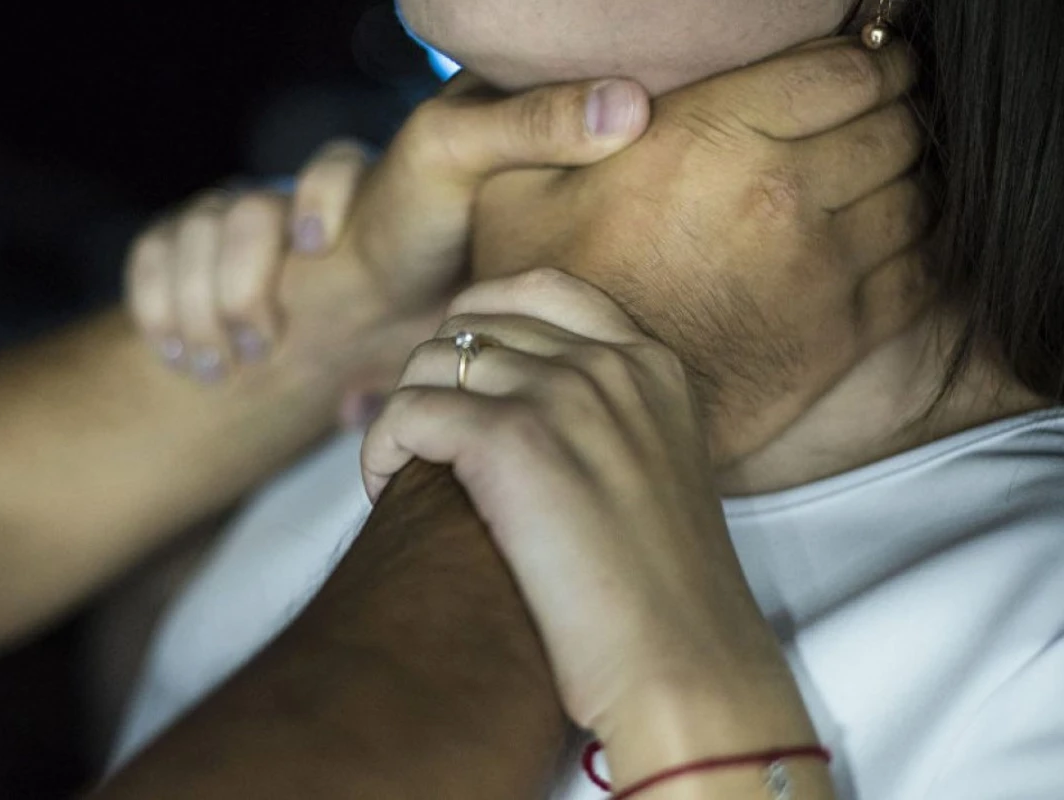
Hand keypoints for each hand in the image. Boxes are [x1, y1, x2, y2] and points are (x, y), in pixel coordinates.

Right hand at [124, 76, 652, 387]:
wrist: (381, 351)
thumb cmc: (443, 269)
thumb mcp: (491, 195)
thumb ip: (541, 133)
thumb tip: (631, 104)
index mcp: (365, 179)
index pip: (320, 171)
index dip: (314, 204)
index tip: (329, 244)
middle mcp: (292, 195)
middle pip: (230, 207)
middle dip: (242, 271)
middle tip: (266, 333)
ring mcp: (244, 227)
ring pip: (187, 237)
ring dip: (202, 304)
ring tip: (228, 362)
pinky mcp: (202, 260)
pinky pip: (150, 262)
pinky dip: (162, 312)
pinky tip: (193, 359)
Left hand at [360, 270, 791, 746]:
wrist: (684, 664)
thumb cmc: (664, 595)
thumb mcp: (654, 471)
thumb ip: (605, 419)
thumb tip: (514, 406)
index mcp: (652, 364)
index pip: (542, 290)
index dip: (479, 316)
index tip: (450, 366)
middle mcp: (608, 365)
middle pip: (473, 324)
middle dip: (431, 375)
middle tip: (421, 437)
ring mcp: (563, 396)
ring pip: (428, 363)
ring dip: (401, 415)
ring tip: (404, 473)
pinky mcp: (512, 442)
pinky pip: (405, 412)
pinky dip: (380, 449)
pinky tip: (386, 490)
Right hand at [470, 40, 930, 467]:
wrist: (583, 415)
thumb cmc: (548, 298)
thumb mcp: (518, 191)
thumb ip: (562, 119)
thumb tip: (626, 92)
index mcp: (709, 137)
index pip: (845, 70)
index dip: (874, 59)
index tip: (875, 63)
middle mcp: (778, 192)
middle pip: (892, 125)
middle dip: (895, 111)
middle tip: (880, 115)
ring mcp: (821, 266)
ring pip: (915, 193)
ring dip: (907, 178)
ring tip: (882, 178)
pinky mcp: (842, 333)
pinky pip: (920, 267)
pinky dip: (919, 245)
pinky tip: (892, 240)